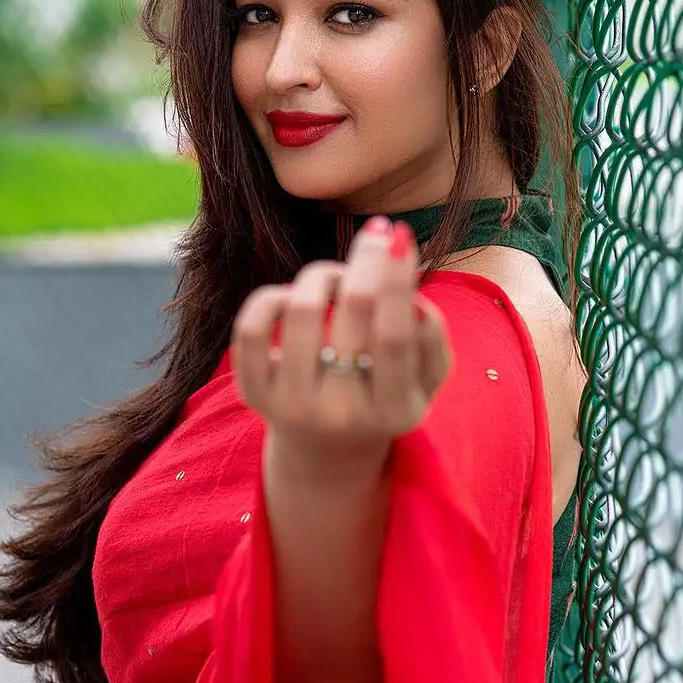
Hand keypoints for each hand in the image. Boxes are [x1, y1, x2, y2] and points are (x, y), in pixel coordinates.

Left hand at [231, 216, 452, 471]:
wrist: (327, 447)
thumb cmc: (384, 395)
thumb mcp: (424, 379)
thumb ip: (431, 339)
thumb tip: (411, 295)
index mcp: (394, 411)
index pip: (393, 336)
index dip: (396, 278)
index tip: (400, 234)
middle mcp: (340, 414)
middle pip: (351, 311)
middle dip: (366, 260)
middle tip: (375, 236)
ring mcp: (291, 406)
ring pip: (300, 309)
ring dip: (323, 275)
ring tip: (335, 279)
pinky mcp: (253, 394)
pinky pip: (250, 328)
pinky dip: (271, 297)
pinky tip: (291, 298)